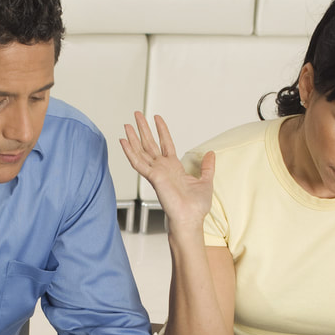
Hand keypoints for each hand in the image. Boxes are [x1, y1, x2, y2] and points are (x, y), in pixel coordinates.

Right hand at [120, 112, 215, 233]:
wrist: (190, 219)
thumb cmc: (196, 207)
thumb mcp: (206, 181)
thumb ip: (207, 167)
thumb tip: (211, 154)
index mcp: (173, 168)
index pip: (165, 144)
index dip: (161, 131)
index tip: (157, 118)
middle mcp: (162, 169)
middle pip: (149, 144)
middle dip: (143, 129)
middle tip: (137, 115)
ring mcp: (156, 173)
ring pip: (140, 151)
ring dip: (133, 137)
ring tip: (127, 124)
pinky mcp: (153, 177)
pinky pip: (138, 162)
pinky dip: (129, 152)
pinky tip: (123, 141)